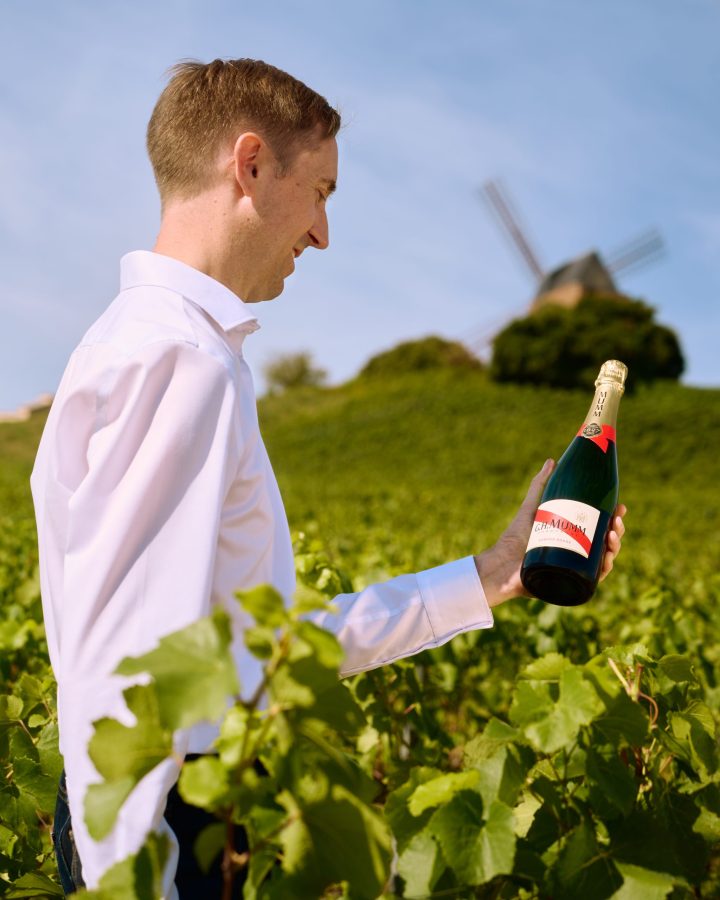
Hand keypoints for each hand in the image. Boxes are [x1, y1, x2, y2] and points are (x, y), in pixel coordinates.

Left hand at [474, 459, 626, 607]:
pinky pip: (594, 579)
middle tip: (616, 521)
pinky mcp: (571, 584)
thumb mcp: (531, 508)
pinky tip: (607, 559)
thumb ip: (539, 485)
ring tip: (612, 535)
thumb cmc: (514, 538)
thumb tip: (552, 461)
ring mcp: (574, 568)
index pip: (599, 526)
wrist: (501, 565)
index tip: (620, 507)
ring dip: (615, 547)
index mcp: (573, 536)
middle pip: (605, 542)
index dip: (613, 517)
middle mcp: (577, 553)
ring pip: (604, 559)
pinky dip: (604, 569)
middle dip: (617, 530)